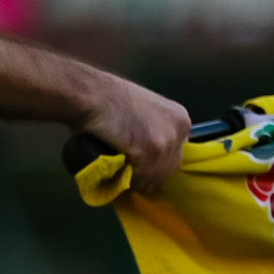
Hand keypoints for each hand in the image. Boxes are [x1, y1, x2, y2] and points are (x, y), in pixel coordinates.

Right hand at [75, 75, 190, 194]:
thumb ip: (156, 132)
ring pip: (154, 179)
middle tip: (128, 170)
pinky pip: (140, 179)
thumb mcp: (147, 111)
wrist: (92, 94)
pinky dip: (126, 178)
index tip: (141, 166)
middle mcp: (179, 130)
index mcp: (181, 119)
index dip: (157, 165)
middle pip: (169, 171)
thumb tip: (153, 162)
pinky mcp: (150, 151)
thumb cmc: (112, 100)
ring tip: (119, 168)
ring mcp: (166, 141)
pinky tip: (116, 167)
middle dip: (148, 175)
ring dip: (135, 179)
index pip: (176, 156)